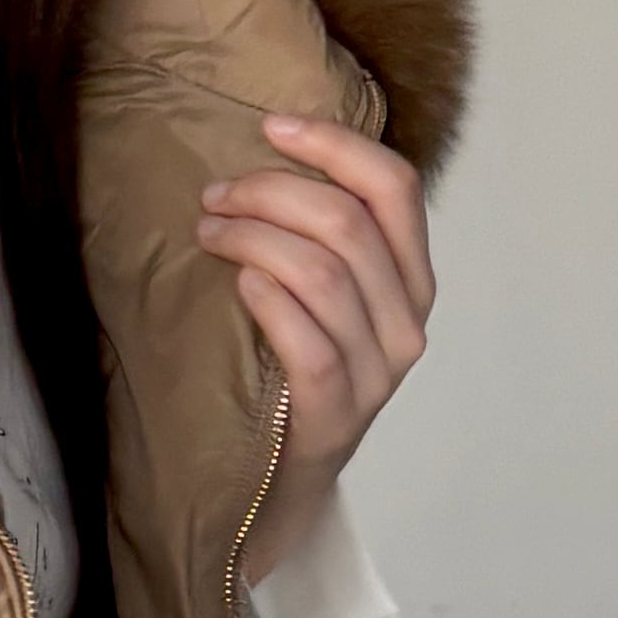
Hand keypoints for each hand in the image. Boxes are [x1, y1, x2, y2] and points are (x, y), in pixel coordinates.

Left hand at [198, 107, 432, 581]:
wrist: (276, 493)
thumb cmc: (284, 379)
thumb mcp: (315, 301)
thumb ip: (315, 239)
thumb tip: (260, 155)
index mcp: (409, 281)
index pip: (394, 187)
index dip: (334, 145)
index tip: (270, 124)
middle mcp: (407, 323)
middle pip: (348, 223)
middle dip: (271, 193)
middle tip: (213, 195)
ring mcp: (377, 374)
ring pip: (324, 273)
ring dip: (254, 238)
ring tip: (207, 232)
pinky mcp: (337, 417)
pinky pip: (308, 342)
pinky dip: (268, 300)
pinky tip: (236, 286)